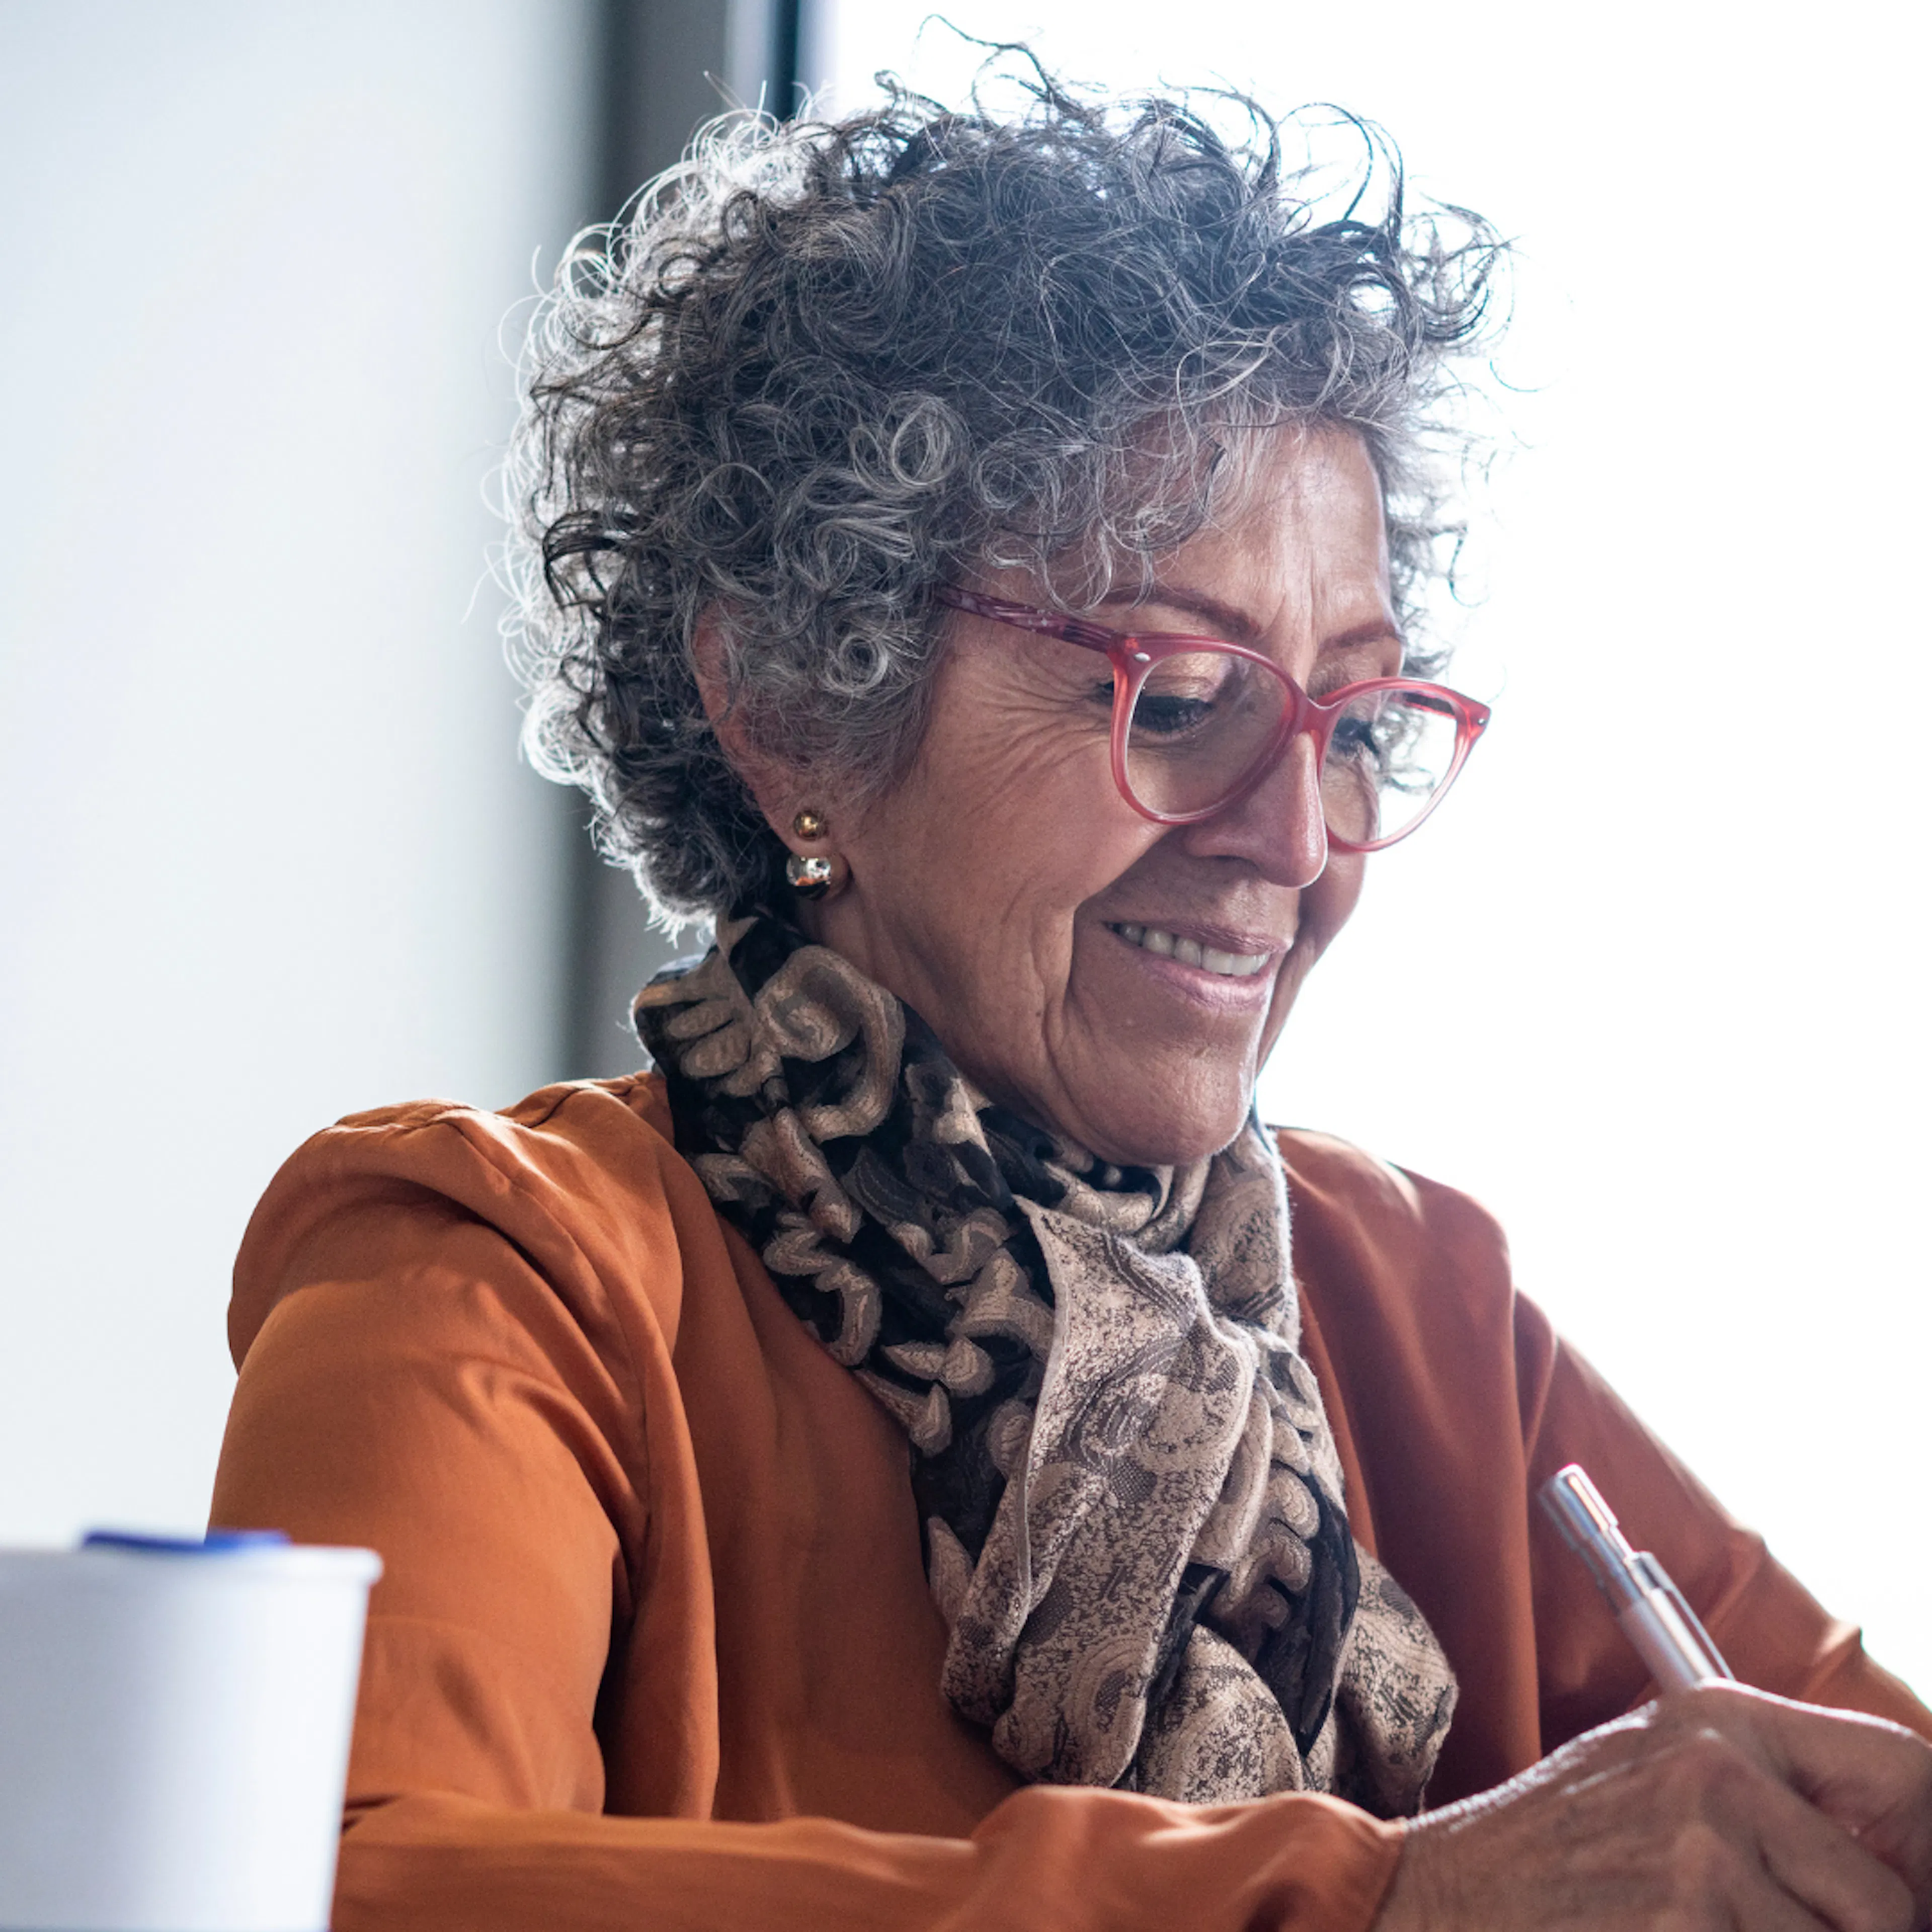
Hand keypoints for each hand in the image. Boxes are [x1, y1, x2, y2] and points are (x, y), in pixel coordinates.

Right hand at [1375, 1683, 1931, 1930]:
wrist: (1445, 1897)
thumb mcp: (1659, 1780)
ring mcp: (1700, 1855)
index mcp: (1721, 1723)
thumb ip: (1769, 1798)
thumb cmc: (1557, 1853)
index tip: (1910, 1902)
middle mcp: (1720, 1774)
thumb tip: (1898, 1876)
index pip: (1904, 1771)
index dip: (1923, 1853)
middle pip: (1887, 1903)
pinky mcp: (1683, 1929)